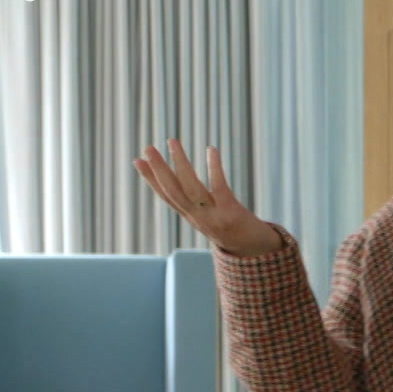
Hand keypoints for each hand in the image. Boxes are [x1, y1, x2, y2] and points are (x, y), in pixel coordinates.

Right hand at [133, 139, 280, 255]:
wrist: (256, 249)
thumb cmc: (233, 229)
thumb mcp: (209, 218)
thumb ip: (195, 204)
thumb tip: (184, 184)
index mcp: (192, 217)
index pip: (167, 196)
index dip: (151, 180)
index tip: (137, 161)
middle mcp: (198, 217)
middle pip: (173, 191)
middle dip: (158, 169)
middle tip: (148, 147)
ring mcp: (213, 215)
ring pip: (190, 187)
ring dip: (180, 163)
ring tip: (172, 141)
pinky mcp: (231, 212)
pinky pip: (219, 186)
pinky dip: (214, 167)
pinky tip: (211, 149)